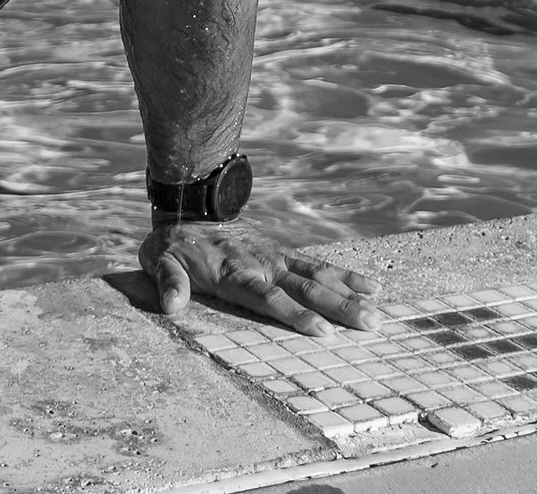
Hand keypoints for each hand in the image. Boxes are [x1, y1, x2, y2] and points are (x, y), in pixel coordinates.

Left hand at [140, 220, 380, 336]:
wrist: (188, 205)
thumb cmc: (173, 245)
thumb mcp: (159, 262)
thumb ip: (169, 283)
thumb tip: (171, 306)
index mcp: (234, 274)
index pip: (268, 298)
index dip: (295, 314)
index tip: (322, 330)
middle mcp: (261, 266)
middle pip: (304, 289)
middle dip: (338, 308)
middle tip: (369, 324)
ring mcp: (275, 258)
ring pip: (317, 276)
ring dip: (348, 294)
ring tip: (377, 311)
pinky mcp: (283, 252)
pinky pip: (316, 264)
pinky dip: (344, 275)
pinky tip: (371, 287)